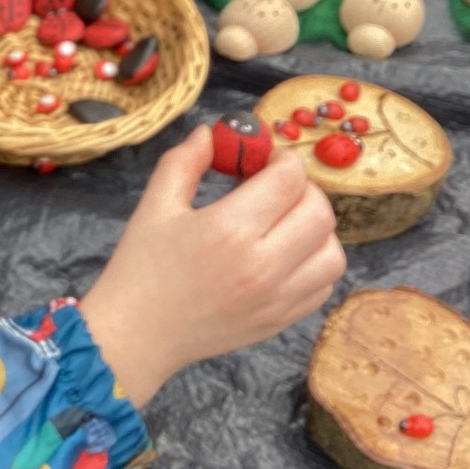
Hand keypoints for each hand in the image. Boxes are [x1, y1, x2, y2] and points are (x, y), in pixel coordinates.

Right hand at [80, 124, 344, 407]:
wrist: (137, 336)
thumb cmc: (140, 268)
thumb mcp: (155, 206)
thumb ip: (184, 161)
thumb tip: (212, 132)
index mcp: (229, 230)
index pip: (288, 179)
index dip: (281, 159)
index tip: (263, 161)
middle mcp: (263, 265)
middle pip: (320, 211)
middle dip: (302, 189)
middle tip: (275, 188)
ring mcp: (277, 298)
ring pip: (332, 251)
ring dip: (316, 228)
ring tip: (285, 223)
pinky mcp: (281, 320)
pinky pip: (323, 285)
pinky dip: (314, 264)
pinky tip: (286, 255)